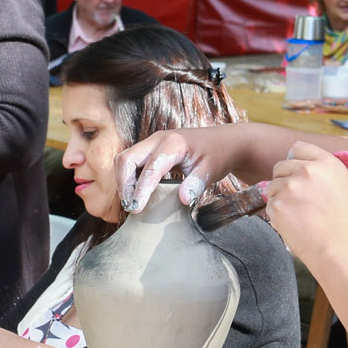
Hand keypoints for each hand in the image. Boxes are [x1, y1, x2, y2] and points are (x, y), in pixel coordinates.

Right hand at [117, 124, 249, 212]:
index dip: (140, 189)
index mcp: (173, 143)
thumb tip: (183, 199)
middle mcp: (158, 139)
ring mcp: (152, 143)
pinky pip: (131, 162)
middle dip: (124, 184)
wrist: (224, 141)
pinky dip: (129, 178)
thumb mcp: (211, 170)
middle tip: (130, 206)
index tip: (136, 208)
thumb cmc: (217, 155)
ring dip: (124, 181)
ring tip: (131, 202)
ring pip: (125, 159)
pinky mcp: (151, 149)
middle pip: (127, 159)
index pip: (150, 168)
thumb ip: (196, 183)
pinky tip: (136, 193)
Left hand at [263, 142, 347, 269]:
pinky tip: (296, 225)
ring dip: (281, 200)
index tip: (296, 173)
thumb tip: (299, 164)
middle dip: (284, 181)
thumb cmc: (345, 224)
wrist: (341, 251)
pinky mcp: (278, 205)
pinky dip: (278, 216)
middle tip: (298, 201)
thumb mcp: (343, 187)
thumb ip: (323, 172)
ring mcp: (291, 187)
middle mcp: (308, 170)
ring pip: (272, 187)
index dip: (295, 161)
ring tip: (301, 217)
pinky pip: (270, 206)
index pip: (298, 148)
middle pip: (280, 166)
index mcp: (327, 163)